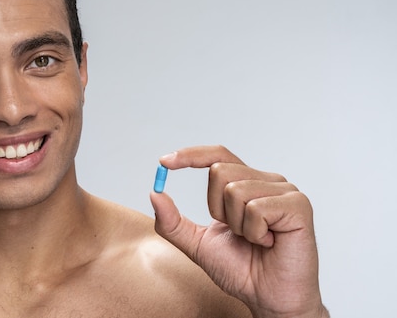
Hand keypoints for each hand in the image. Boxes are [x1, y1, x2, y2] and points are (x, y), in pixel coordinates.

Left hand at [150, 145, 327, 317]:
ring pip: (236, 190)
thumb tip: (154, 193)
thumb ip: (173, 221)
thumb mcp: (197, 243)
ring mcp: (285, 190)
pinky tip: (269, 243)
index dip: (191, 155)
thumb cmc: (240, 270)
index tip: (164, 162)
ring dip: (238, 225)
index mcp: (246, 183)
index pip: (217, 155)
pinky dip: (255, 232)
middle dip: (217, 209)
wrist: (268, 298)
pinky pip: (257, 208)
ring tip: (256, 240)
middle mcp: (266, 180)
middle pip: (220, 171)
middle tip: (238, 233)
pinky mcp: (298, 205)